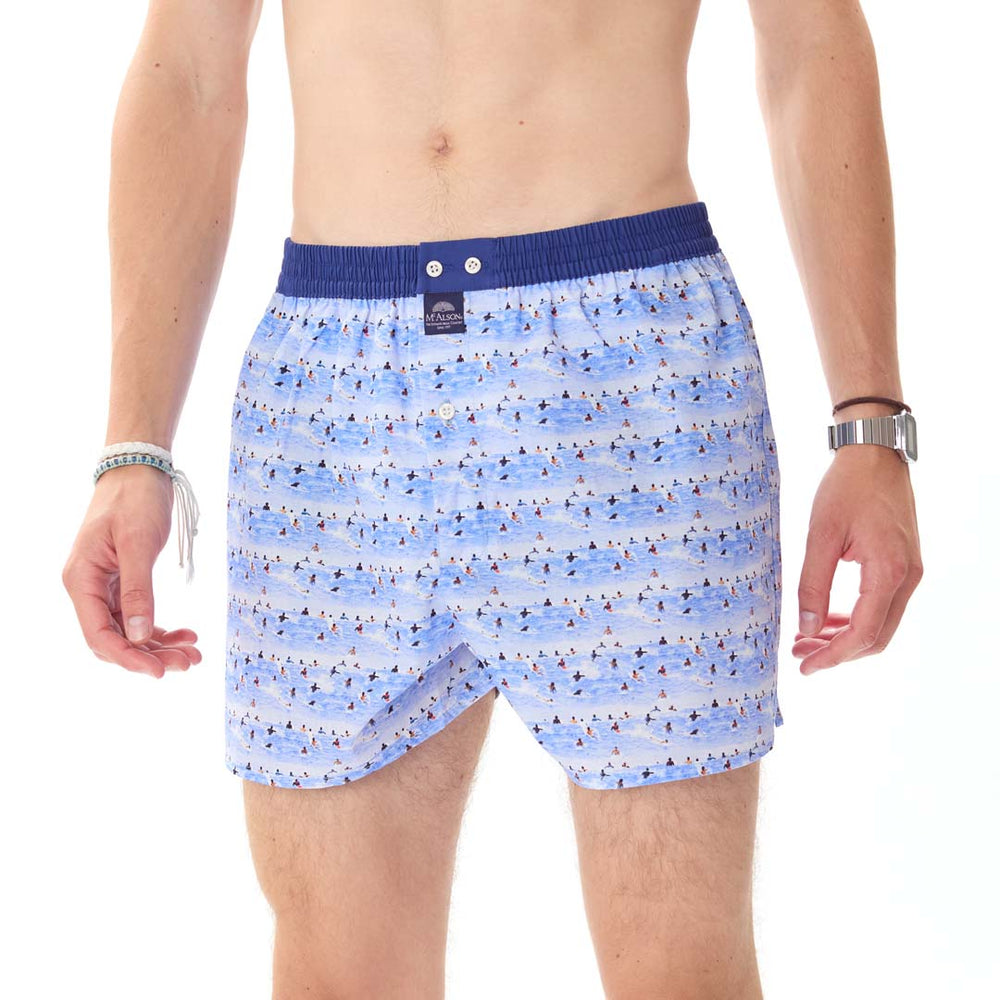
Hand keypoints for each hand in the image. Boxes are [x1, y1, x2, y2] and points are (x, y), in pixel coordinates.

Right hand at [62, 464, 201, 678]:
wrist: (139, 470)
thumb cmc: (134, 499)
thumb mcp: (138, 544)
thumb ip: (137, 590)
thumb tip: (138, 635)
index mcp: (81, 580)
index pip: (99, 635)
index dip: (128, 658)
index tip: (160, 672)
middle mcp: (88, 588)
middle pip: (114, 639)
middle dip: (150, 655)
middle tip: (189, 662)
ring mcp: (104, 586)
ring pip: (128, 631)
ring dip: (159, 645)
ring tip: (194, 652)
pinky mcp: (123, 581)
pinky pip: (137, 615)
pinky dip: (159, 627)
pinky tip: (186, 633)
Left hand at [793, 445, 922, 674]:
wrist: (874, 455)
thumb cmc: (847, 488)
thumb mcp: (820, 535)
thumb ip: (812, 584)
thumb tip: (806, 628)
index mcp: (889, 572)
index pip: (863, 634)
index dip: (832, 656)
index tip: (804, 667)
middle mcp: (907, 577)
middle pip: (876, 637)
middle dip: (837, 652)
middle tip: (799, 653)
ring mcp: (909, 572)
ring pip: (880, 624)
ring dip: (845, 637)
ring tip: (807, 638)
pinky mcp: (903, 565)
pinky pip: (882, 605)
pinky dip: (856, 618)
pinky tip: (827, 617)